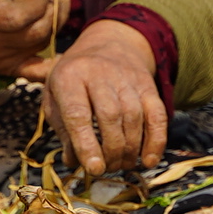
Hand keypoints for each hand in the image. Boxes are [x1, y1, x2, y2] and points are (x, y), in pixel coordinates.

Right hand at [0, 0, 67, 78]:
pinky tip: (67, 47)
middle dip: (53, 8)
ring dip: (57, 21)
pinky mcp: (11, 68)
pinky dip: (55, 62)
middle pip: (36, 31)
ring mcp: (3, 59)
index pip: (18, 15)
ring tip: (55, 3)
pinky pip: (38, 71)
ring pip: (43, 43)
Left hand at [23, 20, 165, 177]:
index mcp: (70, 76)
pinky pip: (157, 115)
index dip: (86, 145)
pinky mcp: (148, 85)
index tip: (94, 169)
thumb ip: (62, 129)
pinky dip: (156, 141)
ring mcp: (127, 78)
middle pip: (110, 116)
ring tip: (121, 165)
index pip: (78, 113)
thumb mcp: (55, 97)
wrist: (107, 44)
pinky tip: (149, 160)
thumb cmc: (74, 78)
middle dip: (111, 150)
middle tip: (107, 169)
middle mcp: (100, 73)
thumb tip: (73, 162)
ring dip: (130, 149)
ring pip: (134, 117)